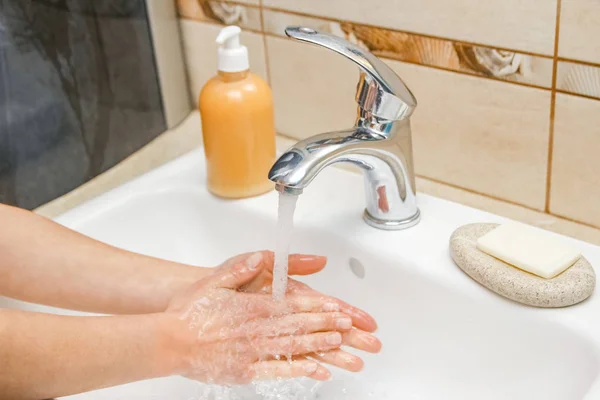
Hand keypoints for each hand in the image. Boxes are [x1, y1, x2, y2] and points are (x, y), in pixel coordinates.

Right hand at [163, 252, 353, 384]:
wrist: (168, 341)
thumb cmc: (190, 310)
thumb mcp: (215, 281)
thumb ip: (242, 269)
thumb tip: (261, 258)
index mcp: (253, 306)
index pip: (294, 305)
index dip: (319, 307)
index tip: (338, 307)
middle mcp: (257, 329)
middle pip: (299, 326)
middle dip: (327, 325)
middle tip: (351, 326)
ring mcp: (253, 352)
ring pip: (294, 348)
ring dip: (320, 345)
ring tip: (342, 344)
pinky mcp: (246, 371)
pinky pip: (278, 372)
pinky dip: (300, 371)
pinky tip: (317, 370)